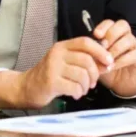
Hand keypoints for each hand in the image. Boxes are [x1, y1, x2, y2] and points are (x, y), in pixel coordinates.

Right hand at [0, 37, 114, 108]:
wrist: (27, 87)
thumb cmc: (50, 75)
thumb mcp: (65, 62)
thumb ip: (83, 60)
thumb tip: (107, 62)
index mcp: (62, 46)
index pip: (85, 42)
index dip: (100, 51)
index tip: (109, 62)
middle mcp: (56, 54)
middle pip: (86, 60)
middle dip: (94, 74)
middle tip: (92, 83)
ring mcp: (52, 68)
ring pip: (82, 75)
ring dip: (86, 86)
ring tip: (82, 89)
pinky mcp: (50, 82)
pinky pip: (74, 87)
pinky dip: (78, 93)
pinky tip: (74, 94)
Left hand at [92, 19, 135, 96]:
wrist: (120, 82)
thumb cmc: (106, 66)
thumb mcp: (96, 58)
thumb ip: (93, 52)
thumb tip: (87, 49)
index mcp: (113, 32)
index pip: (110, 22)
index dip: (103, 27)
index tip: (95, 35)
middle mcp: (126, 35)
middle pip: (122, 25)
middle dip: (111, 35)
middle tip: (102, 47)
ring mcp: (135, 44)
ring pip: (128, 40)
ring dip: (115, 50)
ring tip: (106, 61)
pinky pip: (133, 54)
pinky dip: (120, 61)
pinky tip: (111, 67)